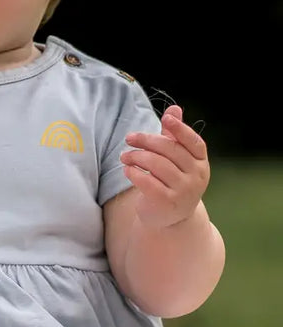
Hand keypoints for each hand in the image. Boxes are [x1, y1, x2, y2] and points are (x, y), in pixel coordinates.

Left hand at [120, 105, 210, 229]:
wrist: (168, 218)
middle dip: (147, 141)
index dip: (182, 129)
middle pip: (171, 151)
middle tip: (129, 138)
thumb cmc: (169, 181)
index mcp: (201, 163)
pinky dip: (134, 173)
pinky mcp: (168, 202)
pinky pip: (148, 182)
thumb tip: (174, 108)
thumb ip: (173, 135)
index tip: (166, 118)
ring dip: (136, 156)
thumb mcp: (174, 159)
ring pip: (157, 165)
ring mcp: (184, 191)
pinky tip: (127, 170)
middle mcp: (197, 177)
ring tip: (124, 156)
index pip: (195, 142)